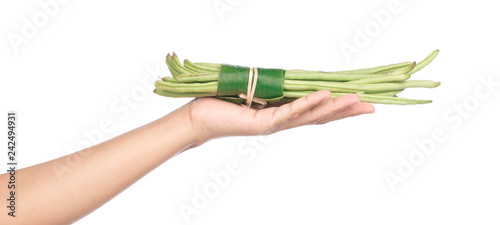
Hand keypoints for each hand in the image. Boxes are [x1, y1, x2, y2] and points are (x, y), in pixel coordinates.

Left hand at [184, 90, 374, 142]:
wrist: (200, 118)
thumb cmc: (226, 103)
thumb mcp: (258, 91)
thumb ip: (278, 87)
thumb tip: (295, 75)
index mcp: (284, 115)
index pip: (317, 112)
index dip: (341, 108)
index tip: (362, 102)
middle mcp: (283, 122)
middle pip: (321, 117)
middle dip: (347, 112)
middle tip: (372, 107)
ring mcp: (275, 124)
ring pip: (311, 115)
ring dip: (335, 108)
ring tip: (357, 100)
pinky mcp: (263, 122)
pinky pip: (290, 111)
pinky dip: (309, 102)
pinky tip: (326, 95)